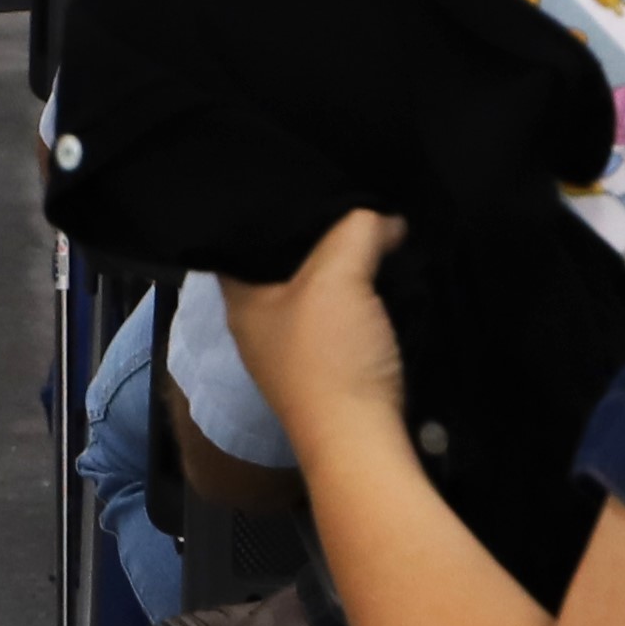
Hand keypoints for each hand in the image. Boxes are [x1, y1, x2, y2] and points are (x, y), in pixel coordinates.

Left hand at [219, 207, 411, 453]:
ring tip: (373, 227)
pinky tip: (385, 278)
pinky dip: (360, 301)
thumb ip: (358, 229)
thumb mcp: (338, 275)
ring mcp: (293, 355)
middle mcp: (258, 328)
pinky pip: (341, 321)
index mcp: (239, 302)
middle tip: (348, 197)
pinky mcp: (329, 374)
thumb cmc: (331, 358)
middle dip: (317, 235)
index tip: (300, 180)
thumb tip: (385, 219)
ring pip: (316, 294)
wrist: (362, 445)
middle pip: (284, 265)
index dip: (269, 209)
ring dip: (344, 269)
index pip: (241, 240)